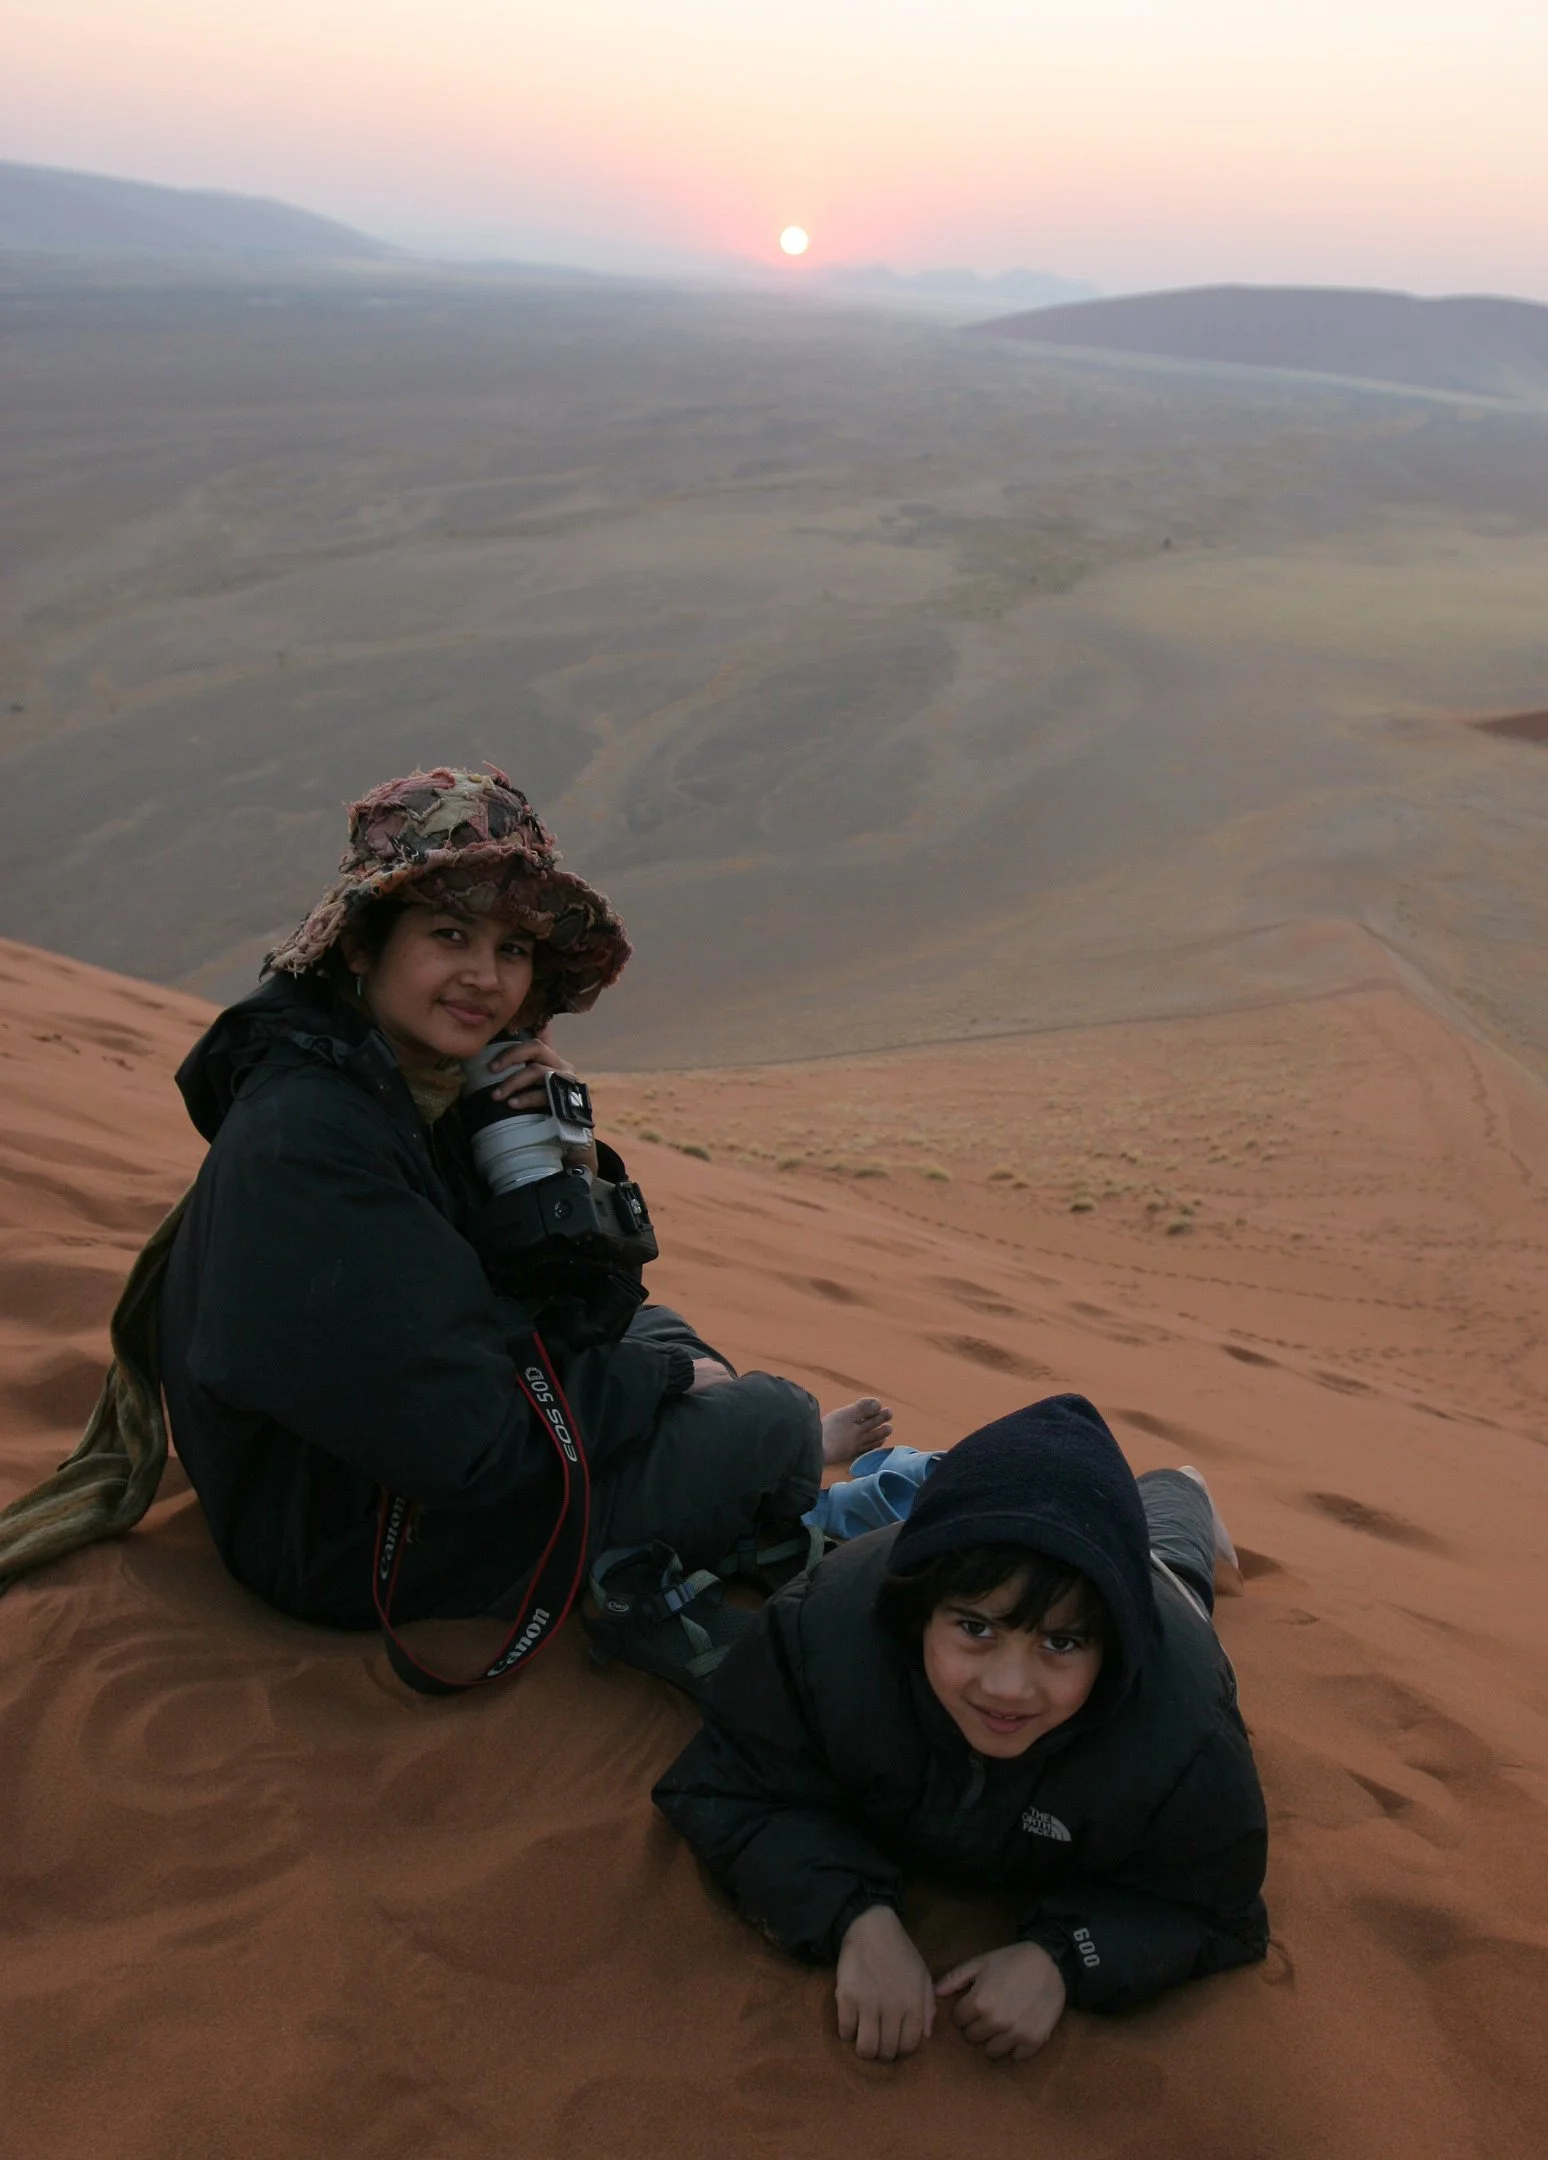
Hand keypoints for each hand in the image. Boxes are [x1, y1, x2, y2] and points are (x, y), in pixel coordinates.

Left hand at [486, 1033, 597, 1171]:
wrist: (574, 1137)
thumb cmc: (548, 1111)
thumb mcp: (536, 1090)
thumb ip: (522, 1079)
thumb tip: (490, 1074)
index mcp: (552, 1061)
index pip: (531, 1044)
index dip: (511, 1047)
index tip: (490, 1062)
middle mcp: (562, 1067)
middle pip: (536, 1049)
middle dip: (510, 1057)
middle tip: (491, 1069)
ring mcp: (567, 1081)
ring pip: (537, 1071)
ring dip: (513, 1082)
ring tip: (497, 1096)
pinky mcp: (569, 1097)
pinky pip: (545, 1094)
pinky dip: (526, 1098)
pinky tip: (512, 1104)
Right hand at [835, 1906, 935, 2061]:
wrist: (872, 1928)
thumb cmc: (901, 1952)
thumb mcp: (923, 1976)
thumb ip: (928, 2007)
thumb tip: (926, 2037)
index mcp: (914, 2003)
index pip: (909, 2046)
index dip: (902, 2050)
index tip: (895, 2043)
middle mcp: (893, 2007)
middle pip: (887, 2051)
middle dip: (883, 2053)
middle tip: (878, 2042)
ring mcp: (868, 2003)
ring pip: (866, 2048)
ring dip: (865, 2050)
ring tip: (863, 2039)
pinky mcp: (847, 1996)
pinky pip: (845, 2031)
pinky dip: (847, 2034)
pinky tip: (850, 2024)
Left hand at [935, 1942, 1066, 2060]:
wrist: (1050, 1963)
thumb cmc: (1011, 1960)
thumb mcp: (981, 1962)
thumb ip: (955, 1978)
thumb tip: (935, 1993)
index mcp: (979, 2003)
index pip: (959, 2021)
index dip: (964, 2011)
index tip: (974, 2003)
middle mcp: (995, 2023)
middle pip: (972, 2038)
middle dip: (977, 2026)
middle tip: (988, 2012)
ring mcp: (1015, 2034)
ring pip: (992, 2052)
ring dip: (994, 2039)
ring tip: (1002, 2022)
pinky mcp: (1033, 2042)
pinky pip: (1016, 2056)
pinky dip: (1015, 2046)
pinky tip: (1018, 2029)